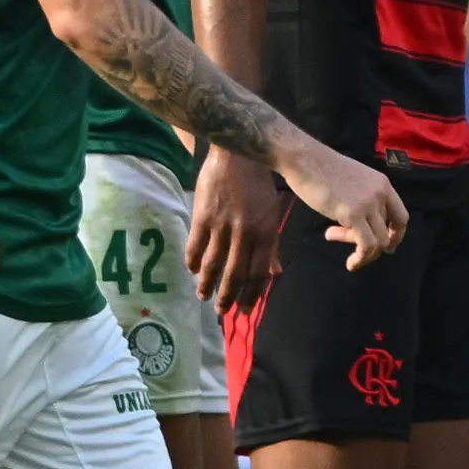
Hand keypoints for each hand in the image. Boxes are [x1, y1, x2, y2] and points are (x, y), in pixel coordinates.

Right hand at [186, 144, 288, 308]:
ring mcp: (222, 225)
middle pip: (235, 273)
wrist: (237, 156)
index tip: (245, 309)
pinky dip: (193, 261)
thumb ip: (272, 246)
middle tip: (221, 311)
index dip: (252, 294)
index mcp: (266, 233)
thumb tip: (276, 273)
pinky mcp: (203, 216)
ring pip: (213, 264)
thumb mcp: (272, 215)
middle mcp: (245, 233)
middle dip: (228, 296)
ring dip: (207, 284)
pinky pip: (196, 246)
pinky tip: (193, 270)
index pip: (259, 272)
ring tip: (203, 296)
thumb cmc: (258, 187)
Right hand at [278, 139, 410, 272]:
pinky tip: (351, 264)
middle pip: (390, 230)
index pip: (400, 215)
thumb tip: (361, 224)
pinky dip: (361, 258)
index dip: (397, 234)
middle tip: (359, 251)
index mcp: (382, 184)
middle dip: (376, 245)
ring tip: (348, 257)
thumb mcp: (351, 182)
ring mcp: (368, 203)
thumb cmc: (320, 170)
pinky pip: (367, 245)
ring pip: (380, 241)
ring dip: (364, 254)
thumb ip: (361, 200)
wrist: (304, 158)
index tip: (388, 246)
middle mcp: (380, 193)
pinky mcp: (353, 213)